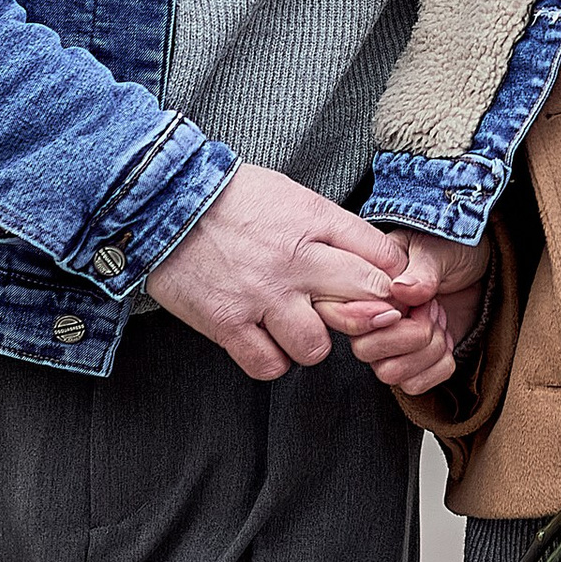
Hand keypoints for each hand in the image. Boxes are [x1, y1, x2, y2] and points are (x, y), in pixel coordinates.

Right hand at [148, 166, 409, 382]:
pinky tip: (265, 340)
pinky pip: (269, 365)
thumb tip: (375, 259)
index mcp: (315, 222)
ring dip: (310, 343)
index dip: (395, 281)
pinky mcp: (227, 323)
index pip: (384, 258)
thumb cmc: (232, 198)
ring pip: (316, 348)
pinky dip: (271, 360)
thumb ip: (333, 228)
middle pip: (366, 300)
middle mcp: (295, 261)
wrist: (164, 201)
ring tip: (295, 327)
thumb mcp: (293, 195)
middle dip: (369, 313)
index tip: (390, 291)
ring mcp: (262, 296)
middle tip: (352, 315)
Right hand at [335, 230, 489, 399]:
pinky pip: (415, 385)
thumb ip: (421, 269)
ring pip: (390, 374)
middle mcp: (368, 321)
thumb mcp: (438, 251)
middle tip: (432, 307)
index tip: (412, 302)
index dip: (382, 316)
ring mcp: (389, 347)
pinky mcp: (413, 365)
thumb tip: (402, 290)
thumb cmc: (450, 251)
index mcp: (363, 288)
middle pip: (366, 352)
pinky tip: (445, 337)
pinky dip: (439, 364)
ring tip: (439, 320)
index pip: (347, 318)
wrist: (477, 269)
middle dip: (412, 333)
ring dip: (428, 350)